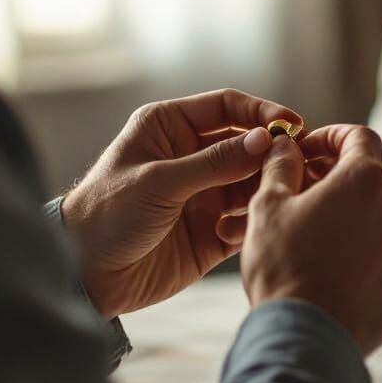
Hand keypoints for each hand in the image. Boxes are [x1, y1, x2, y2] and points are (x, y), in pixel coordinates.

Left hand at [60, 89, 301, 318]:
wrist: (85, 275)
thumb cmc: (106, 214)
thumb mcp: (160, 181)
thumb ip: (214, 162)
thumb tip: (264, 141)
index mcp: (169, 127)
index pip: (226, 107)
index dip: (261, 113)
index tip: (292, 125)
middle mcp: (189, 156)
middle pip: (246, 144)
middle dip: (270, 154)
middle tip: (296, 164)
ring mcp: (202, 194)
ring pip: (251, 182)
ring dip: (264, 188)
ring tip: (273, 198)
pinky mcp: (210, 231)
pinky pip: (244, 220)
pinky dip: (249, 223)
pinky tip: (232, 233)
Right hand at [241, 125, 381, 356]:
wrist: (306, 339)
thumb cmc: (283, 266)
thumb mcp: (268, 205)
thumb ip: (280, 165)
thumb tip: (284, 146)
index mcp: (366, 180)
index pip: (358, 136)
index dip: (330, 137)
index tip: (307, 152)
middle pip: (369, 181)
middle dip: (336, 183)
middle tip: (301, 197)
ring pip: (379, 222)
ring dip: (351, 223)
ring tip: (314, 242)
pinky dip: (364, 258)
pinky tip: (333, 274)